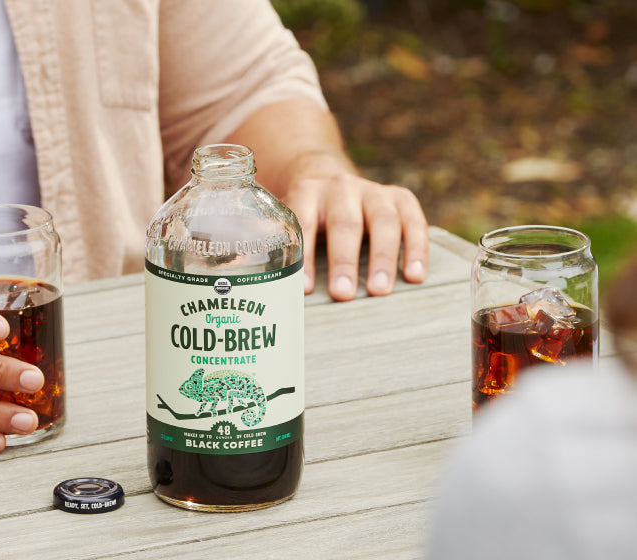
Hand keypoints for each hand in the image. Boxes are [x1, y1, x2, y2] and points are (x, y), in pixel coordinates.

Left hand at [223, 98, 427, 299]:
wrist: (329, 179)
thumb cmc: (301, 216)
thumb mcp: (278, 219)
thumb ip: (260, 242)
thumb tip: (228, 280)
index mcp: (304, 192)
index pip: (303, 222)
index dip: (304, 256)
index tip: (303, 291)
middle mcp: (339, 187)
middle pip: (345, 223)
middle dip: (344, 260)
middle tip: (342, 295)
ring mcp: (372, 191)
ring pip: (383, 221)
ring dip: (383, 257)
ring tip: (380, 292)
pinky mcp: (399, 198)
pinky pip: (414, 220)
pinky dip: (417, 247)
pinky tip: (415, 276)